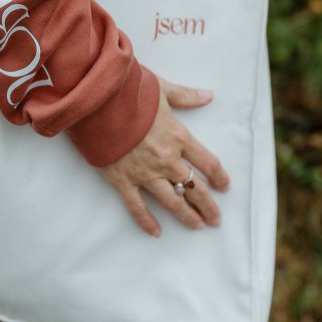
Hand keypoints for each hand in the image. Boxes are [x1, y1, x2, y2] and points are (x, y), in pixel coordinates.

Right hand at [97, 78, 228, 236]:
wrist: (97, 103)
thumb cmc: (129, 93)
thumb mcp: (162, 89)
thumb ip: (186, 96)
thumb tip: (208, 96)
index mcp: (178, 137)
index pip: (207, 162)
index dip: (219, 177)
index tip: (224, 186)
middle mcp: (166, 159)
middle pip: (194, 187)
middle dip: (208, 205)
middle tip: (215, 219)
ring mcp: (145, 173)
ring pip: (172, 201)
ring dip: (187, 216)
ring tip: (197, 226)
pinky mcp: (123, 180)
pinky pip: (137, 206)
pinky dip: (146, 221)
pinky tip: (156, 232)